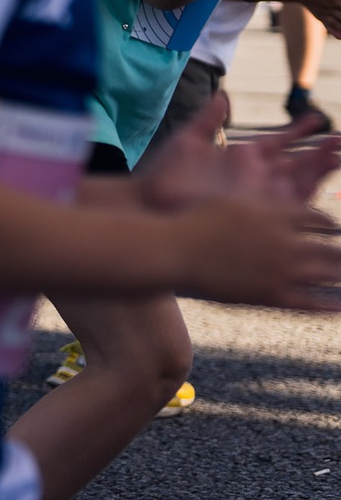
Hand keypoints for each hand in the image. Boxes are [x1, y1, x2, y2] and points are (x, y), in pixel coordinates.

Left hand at [138, 93, 340, 210]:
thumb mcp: (188, 140)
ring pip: (298, 182)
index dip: (297, 130)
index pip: (277, 141)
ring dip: (319, 170)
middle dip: (321, 151)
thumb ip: (208, 119)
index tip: (317, 118)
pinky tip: (317, 182)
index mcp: (241, 156)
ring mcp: (257, 194)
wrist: (151, 203)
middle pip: (296, 162)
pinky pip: (286, 206)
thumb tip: (223, 93)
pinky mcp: (256, 212)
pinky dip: (305, 195)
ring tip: (338, 156)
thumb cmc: (164, 173)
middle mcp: (254, 175)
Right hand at [170, 189, 340, 309]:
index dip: (331, 226)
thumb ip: (261, 199)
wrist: (175, 250)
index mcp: (278, 217)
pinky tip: (339, 308)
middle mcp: (286, 242)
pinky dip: (327, 306)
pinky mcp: (269, 294)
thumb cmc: (196, 220)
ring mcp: (280, 270)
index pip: (318, 220)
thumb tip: (276, 191)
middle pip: (330, 250)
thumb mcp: (233, 200)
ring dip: (339, 274)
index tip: (336, 230)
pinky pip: (306, 303)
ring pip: (326, 275)